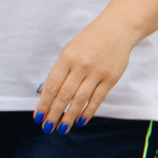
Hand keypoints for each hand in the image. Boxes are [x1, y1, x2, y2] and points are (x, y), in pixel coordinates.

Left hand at [35, 15, 140, 130]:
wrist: (118, 29)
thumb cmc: (90, 41)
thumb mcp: (69, 51)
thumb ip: (58, 72)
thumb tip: (43, 93)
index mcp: (67, 57)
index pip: (52, 86)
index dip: (44, 103)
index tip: (38, 117)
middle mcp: (81, 65)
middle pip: (64, 95)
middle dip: (54, 114)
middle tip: (47, 128)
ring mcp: (98, 72)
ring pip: (80, 99)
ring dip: (69, 116)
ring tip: (62, 128)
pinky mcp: (111, 77)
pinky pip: (98, 98)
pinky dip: (89, 110)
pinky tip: (81, 120)